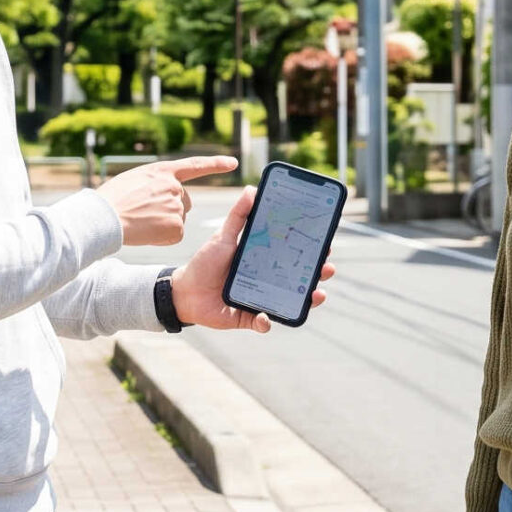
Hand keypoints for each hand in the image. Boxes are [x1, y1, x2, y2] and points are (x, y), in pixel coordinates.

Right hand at [97, 156, 236, 246]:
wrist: (105, 218)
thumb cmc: (112, 199)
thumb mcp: (134, 179)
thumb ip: (154, 182)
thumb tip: (163, 192)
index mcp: (163, 171)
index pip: (195, 165)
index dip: (215, 164)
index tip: (233, 163)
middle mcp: (174, 187)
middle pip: (185, 201)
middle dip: (171, 208)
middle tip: (146, 213)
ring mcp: (176, 207)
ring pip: (178, 219)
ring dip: (164, 223)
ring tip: (141, 222)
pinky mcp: (177, 227)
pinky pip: (174, 235)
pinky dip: (162, 237)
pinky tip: (146, 232)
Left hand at [167, 187, 334, 331]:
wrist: (184, 292)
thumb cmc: (205, 262)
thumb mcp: (223, 237)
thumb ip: (238, 216)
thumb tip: (251, 189)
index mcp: (263, 259)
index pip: (293, 254)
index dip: (311, 250)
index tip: (326, 243)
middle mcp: (267, 279)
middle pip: (300, 277)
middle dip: (318, 273)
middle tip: (327, 267)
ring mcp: (261, 299)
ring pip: (291, 301)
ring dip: (307, 299)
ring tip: (316, 294)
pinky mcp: (249, 317)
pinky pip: (263, 323)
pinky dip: (266, 322)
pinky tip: (267, 319)